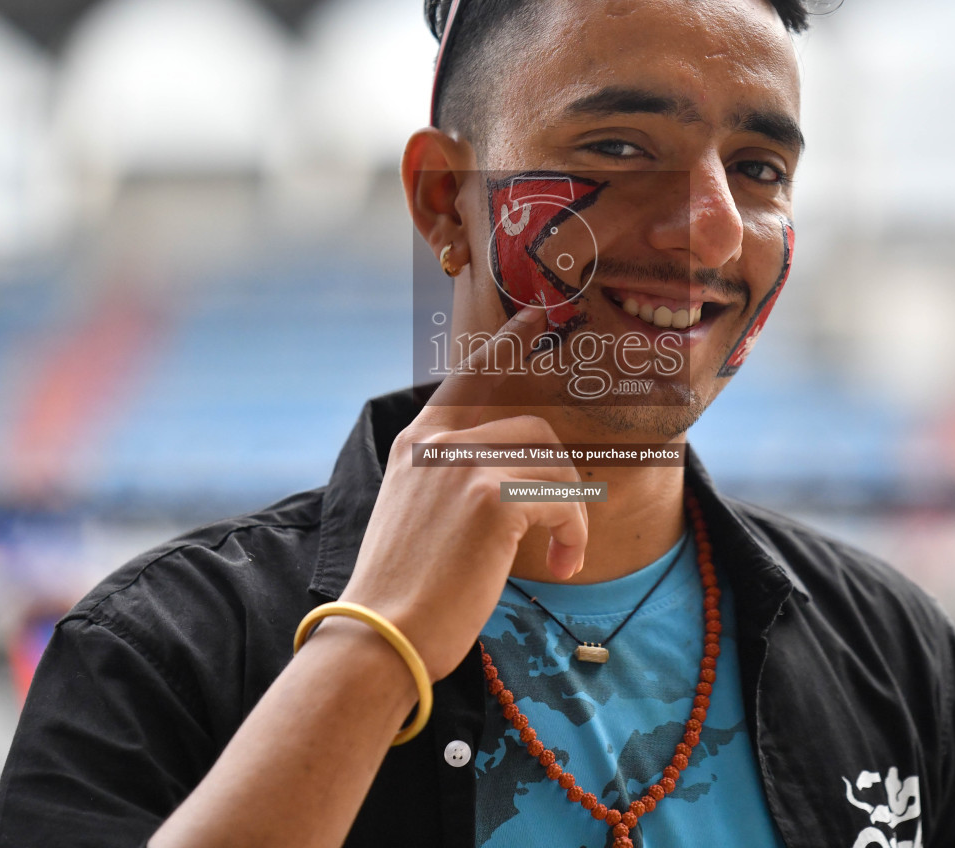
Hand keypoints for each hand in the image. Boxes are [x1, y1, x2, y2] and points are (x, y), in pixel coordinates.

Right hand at [335, 306, 588, 679]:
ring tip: (558, 558)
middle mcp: (438, 442)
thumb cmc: (405, 593)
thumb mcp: (419, 516)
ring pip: (553, 463)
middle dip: (561, 478)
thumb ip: (453, 480)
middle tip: (564, 531)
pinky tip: (560, 564)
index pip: (470, 377)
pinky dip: (572, 532)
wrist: (382, 636)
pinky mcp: (490, 494)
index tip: (538, 317)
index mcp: (418, 444)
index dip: (507, 345)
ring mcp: (464, 462)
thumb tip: (512, 476)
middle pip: (534, 428)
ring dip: (569, 514)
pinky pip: (562, 497)